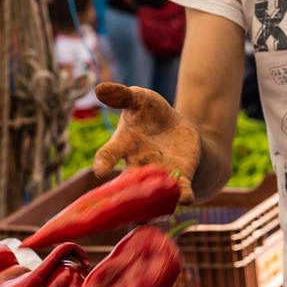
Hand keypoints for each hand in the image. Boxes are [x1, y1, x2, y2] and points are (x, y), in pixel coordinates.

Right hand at [93, 83, 200, 203]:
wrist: (176, 129)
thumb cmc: (150, 112)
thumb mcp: (139, 99)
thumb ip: (122, 96)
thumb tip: (100, 88)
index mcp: (123, 145)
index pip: (108, 155)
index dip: (103, 162)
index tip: (100, 171)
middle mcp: (137, 165)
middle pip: (127, 181)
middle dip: (126, 189)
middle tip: (125, 199)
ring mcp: (158, 174)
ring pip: (153, 191)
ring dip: (155, 196)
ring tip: (158, 197)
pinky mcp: (180, 178)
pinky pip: (180, 190)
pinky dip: (183, 195)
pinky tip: (186, 198)